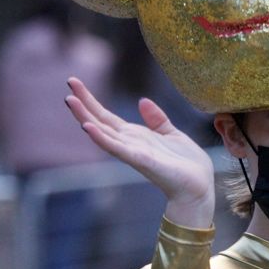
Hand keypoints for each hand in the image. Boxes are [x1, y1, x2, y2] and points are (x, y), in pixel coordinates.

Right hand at [65, 77, 215, 228]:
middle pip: (100, 121)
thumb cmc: (187, 164)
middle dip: (83, 104)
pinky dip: (102, 138)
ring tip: (70, 101)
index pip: (106, 116)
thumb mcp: (171, 134)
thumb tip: (142, 101)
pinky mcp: (142, 161)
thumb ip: (156, 119)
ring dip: (86, 118)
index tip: (74, 83)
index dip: (90, 100)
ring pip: (103, 133)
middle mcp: (129, 143)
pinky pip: (118, 148)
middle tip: (69, 83)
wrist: (199, 186)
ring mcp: (133, 153)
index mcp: (135, 136)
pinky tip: (88, 127)